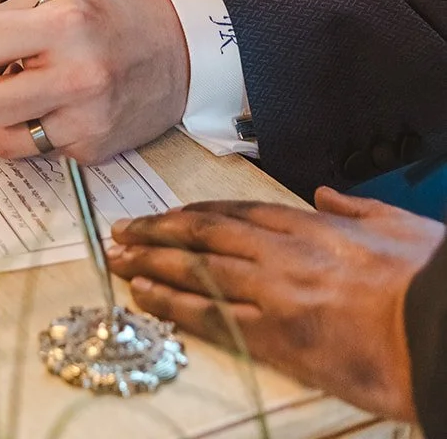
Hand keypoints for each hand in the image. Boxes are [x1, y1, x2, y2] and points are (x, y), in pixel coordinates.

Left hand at [0, 0, 189, 163]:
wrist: (182, 53)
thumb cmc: (118, 18)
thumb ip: (12, 17)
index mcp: (65, 26)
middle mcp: (76, 77)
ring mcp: (85, 120)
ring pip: (1, 138)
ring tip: (8, 101)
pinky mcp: (91, 150)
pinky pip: (36, 151)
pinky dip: (31, 133)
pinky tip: (47, 111)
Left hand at [108, 190, 445, 419]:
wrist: (435, 326)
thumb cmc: (422, 280)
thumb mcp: (392, 225)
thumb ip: (352, 208)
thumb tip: (327, 196)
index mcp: (309, 227)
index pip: (235, 214)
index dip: (194, 215)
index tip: (168, 215)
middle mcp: (282, 253)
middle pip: (203, 236)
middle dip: (158, 233)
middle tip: (122, 232)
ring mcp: (274, 293)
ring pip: (196, 271)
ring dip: (152, 264)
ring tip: (119, 260)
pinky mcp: (277, 337)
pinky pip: (211, 317)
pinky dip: (173, 306)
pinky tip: (145, 300)